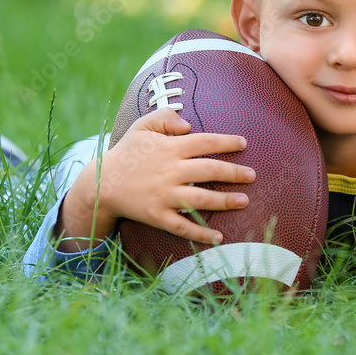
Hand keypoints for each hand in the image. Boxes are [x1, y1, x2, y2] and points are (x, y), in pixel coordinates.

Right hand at [55, 107, 252, 250]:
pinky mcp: (158, 216)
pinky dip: (201, 233)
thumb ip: (165, 117)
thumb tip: (189, 124)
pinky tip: (218, 237)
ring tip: (244, 200)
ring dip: (225, 201)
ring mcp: (164, 196)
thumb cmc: (128, 152)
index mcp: (169, 148)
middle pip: (209, 171)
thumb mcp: (142, 126)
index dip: (226, 142)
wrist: (103, 183)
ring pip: (201, 199)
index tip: (243, 143)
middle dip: (234, 173)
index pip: (205, 142)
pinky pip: (183, 226)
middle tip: (252, 175)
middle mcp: (170, 171)